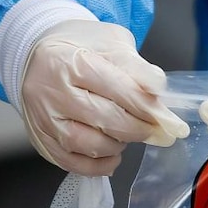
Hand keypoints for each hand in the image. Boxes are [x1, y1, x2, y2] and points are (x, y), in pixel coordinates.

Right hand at [21, 19, 189, 175]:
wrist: (35, 55)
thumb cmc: (79, 47)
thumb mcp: (111, 42)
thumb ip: (137, 66)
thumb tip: (158, 89)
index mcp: (73, 62)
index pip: (120, 90)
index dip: (150, 108)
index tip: (172, 122)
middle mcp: (53, 91)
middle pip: (106, 119)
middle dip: (140, 129)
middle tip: (157, 131)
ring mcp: (44, 118)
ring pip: (88, 145)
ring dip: (118, 146)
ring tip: (129, 134)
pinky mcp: (41, 138)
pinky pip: (72, 163)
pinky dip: (98, 165)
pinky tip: (113, 154)